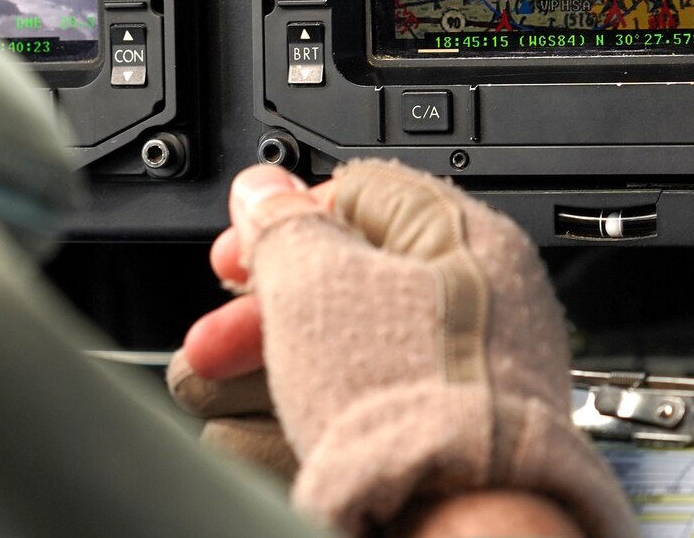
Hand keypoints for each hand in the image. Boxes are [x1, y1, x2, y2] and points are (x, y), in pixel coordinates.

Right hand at [171, 161, 636, 537]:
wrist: (460, 511)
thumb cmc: (405, 390)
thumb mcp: (315, 280)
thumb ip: (282, 224)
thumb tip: (262, 187)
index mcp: (462, 238)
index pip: (359, 197)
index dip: (284, 220)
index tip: (236, 253)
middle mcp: (476, 301)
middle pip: (348, 283)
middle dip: (262, 310)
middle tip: (216, 338)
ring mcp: (468, 371)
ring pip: (352, 349)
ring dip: (274, 364)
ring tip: (224, 390)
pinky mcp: (452, 433)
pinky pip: (374, 404)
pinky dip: (319, 411)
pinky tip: (275, 430)